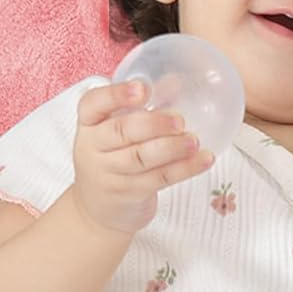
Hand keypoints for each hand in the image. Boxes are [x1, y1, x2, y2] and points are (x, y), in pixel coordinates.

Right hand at [71, 80, 214, 234]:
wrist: (97, 208)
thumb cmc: (112, 156)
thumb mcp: (116, 130)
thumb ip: (143, 106)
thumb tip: (176, 82)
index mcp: (88, 123)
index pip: (93, 104)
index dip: (117, 94)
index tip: (143, 89)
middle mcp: (92, 147)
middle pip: (120, 132)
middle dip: (153, 124)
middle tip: (179, 120)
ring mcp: (109, 173)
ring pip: (141, 158)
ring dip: (172, 148)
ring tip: (194, 140)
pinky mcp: (129, 193)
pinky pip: (159, 178)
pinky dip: (185, 168)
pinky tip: (204, 159)